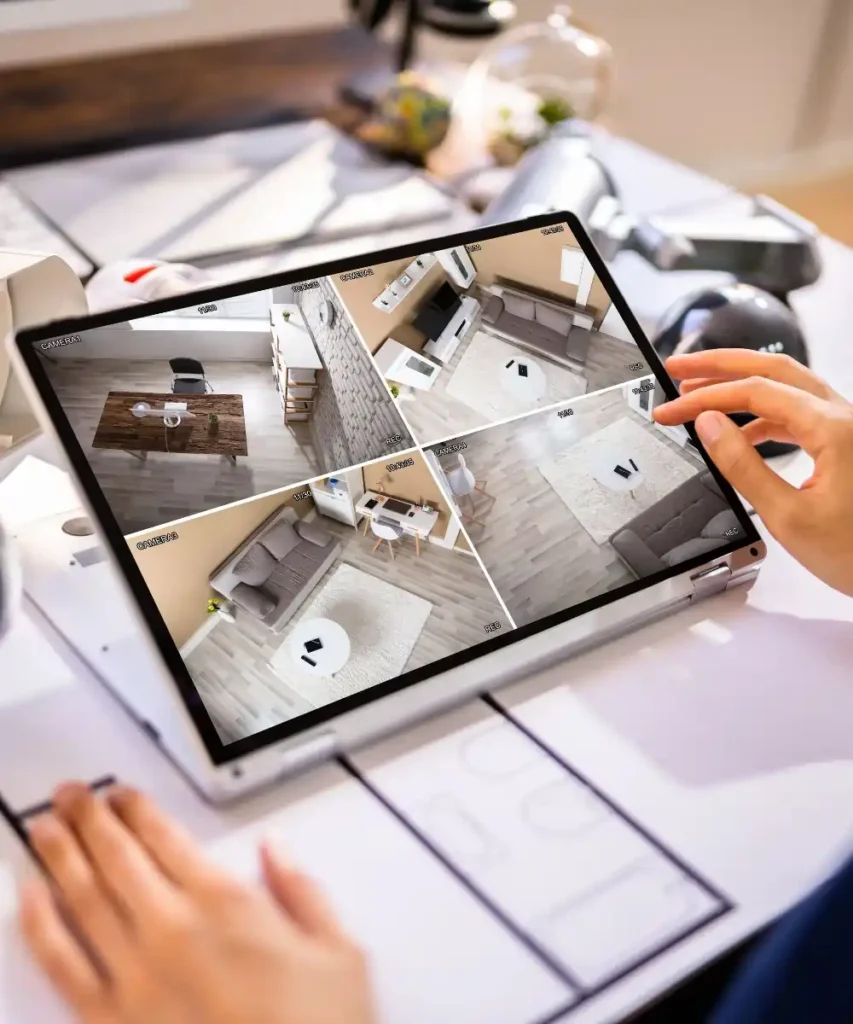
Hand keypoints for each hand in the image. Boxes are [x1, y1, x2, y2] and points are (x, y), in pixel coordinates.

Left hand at [19, 783, 374, 1023]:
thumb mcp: (339, 954)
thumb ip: (302, 892)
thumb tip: (275, 849)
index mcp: (228, 906)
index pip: (167, 839)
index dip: (137, 810)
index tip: (122, 794)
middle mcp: (174, 933)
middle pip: (117, 858)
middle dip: (89, 818)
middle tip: (71, 794)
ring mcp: (135, 980)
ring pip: (84, 899)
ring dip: (60, 855)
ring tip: (45, 825)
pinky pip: (62, 965)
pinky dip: (41, 925)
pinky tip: (32, 898)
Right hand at [654, 349, 852, 596]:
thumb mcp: (788, 516)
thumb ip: (743, 465)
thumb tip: (710, 426)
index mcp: (832, 428)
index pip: (755, 393)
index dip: (705, 397)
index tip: (670, 410)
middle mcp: (844, 417)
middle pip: (773, 369)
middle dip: (721, 365)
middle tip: (679, 368)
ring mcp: (847, 427)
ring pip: (787, 386)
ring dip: (741, 385)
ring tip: (701, 394)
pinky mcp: (845, 442)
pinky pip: (798, 411)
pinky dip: (762, 412)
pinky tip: (739, 430)